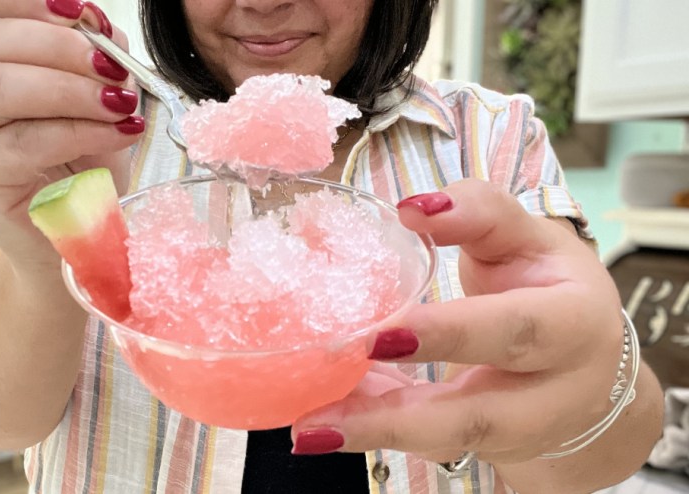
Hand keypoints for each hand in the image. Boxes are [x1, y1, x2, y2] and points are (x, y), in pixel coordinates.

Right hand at [0, 0, 141, 271]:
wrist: (82, 227)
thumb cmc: (87, 155)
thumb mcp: (101, 93)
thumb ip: (97, 54)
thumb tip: (97, 27)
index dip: (25, 0)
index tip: (78, 10)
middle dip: (60, 47)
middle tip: (113, 70)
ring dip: (68, 90)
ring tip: (120, 104)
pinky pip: (22, 144)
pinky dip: (78, 133)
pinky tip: (118, 134)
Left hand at [291, 178, 624, 464]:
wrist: (587, 369)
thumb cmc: (549, 287)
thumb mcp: (529, 238)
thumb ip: (479, 213)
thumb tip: (413, 208)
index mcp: (574, 324)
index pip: (516, 329)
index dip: (450, 333)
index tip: (380, 333)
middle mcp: (556, 392)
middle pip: (480, 415)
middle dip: (399, 414)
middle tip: (322, 409)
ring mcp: (521, 433)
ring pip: (446, 443)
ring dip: (372, 434)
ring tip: (307, 429)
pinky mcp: (484, 448)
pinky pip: (426, 444)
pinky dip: (372, 429)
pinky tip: (321, 423)